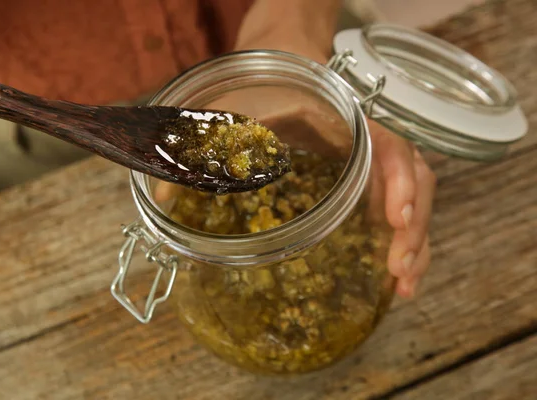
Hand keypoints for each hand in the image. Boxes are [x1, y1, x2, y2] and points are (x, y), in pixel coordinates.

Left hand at [154, 27, 435, 297]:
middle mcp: (366, 135)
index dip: (398, 182)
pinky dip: (397, 233)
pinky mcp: (360, 170)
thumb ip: (207, 141)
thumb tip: (165, 198)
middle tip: (400, 271)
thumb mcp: (237, 103)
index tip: (396, 220)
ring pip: (410, 192)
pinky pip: (391, 199)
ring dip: (414, 238)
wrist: (283, 47)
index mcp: (345, 114)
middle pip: (412, 178)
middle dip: (413, 228)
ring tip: (404, 283)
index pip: (390, 146)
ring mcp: (368, 153)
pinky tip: (391, 268)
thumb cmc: (266, 74)